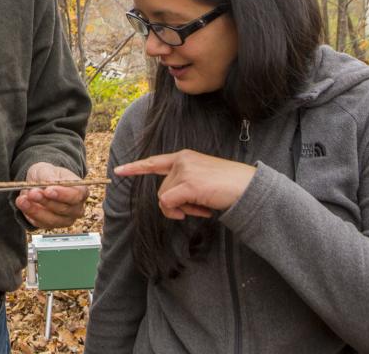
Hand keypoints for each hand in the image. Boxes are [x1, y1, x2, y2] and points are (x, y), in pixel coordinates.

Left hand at [15, 162, 87, 228]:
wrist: (41, 182)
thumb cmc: (49, 175)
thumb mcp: (48, 169)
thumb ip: (48, 177)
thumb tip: (48, 184)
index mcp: (81, 191)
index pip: (76, 196)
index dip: (62, 195)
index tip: (48, 190)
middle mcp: (76, 208)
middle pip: (63, 209)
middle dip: (45, 202)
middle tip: (32, 193)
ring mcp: (64, 219)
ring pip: (51, 220)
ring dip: (35, 210)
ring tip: (22, 200)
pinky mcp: (51, 225)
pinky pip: (40, 223)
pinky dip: (29, 214)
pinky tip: (22, 204)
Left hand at [115, 149, 255, 219]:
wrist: (249, 188)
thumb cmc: (229, 187)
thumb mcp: (203, 179)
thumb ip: (184, 183)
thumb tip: (169, 202)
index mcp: (184, 157)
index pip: (154, 162)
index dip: (135, 167)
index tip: (118, 171)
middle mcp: (181, 160)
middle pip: (161, 189)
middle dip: (176, 204)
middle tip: (197, 208)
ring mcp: (184, 170)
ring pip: (164, 198)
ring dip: (181, 209)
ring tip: (202, 207)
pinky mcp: (188, 183)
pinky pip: (169, 203)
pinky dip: (180, 211)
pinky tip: (200, 211)